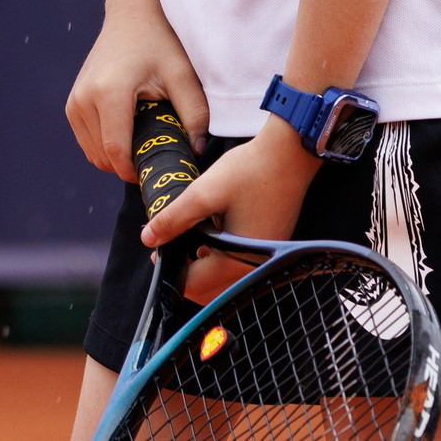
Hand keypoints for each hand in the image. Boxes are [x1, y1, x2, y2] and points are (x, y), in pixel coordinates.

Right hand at [64, 0, 208, 182]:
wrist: (133, 14)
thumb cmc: (161, 42)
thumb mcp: (183, 75)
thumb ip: (195, 115)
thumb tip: (197, 152)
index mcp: (110, 92)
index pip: (116, 151)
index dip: (135, 172)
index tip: (157, 172)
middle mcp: (85, 98)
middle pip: (103, 156)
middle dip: (129, 165)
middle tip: (157, 155)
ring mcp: (75, 100)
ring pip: (93, 153)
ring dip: (116, 158)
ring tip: (145, 141)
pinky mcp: (72, 102)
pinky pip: (87, 141)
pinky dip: (106, 146)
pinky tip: (130, 133)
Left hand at [141, 121, 321, 300]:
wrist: (291, 153)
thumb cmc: (251, 172)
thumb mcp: (204, 193)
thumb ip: (174, 219)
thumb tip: (148, 239)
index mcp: (236, 261)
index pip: (194, 284)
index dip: (170, 271)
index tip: (157, 252)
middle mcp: (253, 267)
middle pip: (210, 287)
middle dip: (187, 271)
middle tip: (171, 246)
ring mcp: (264, 258)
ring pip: (224, 277)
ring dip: (203, 265)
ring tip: (189, 236)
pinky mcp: (269, 245)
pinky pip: (239, 263)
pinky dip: (221, 256)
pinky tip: (213, 232)